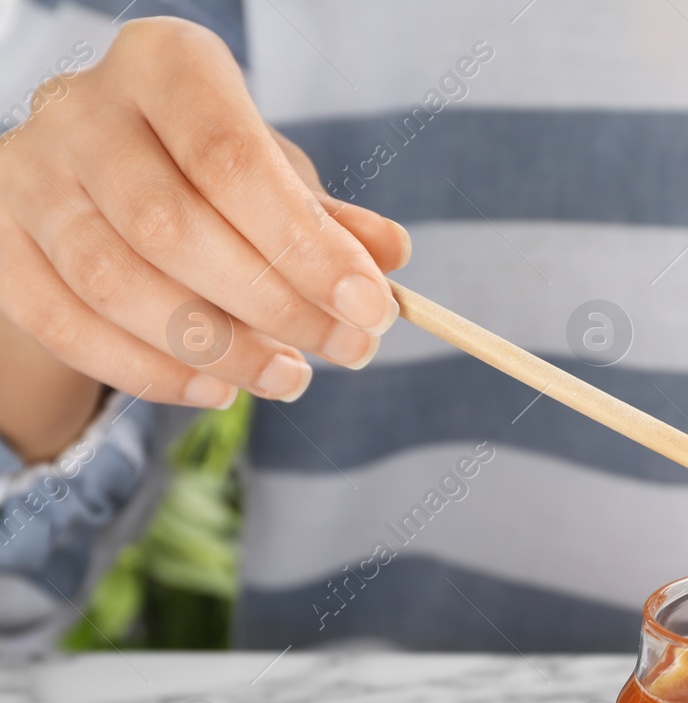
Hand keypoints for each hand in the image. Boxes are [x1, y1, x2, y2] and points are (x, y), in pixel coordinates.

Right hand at [0, 17, 408, 421]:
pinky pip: (66, 323)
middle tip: (347, 353)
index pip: (233, 159)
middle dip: (273, 306)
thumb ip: (331, 219)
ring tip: (289, 379)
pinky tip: (216, 390)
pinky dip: (147, 371)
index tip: (371, 309)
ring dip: (215, 348)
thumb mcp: (278, 179)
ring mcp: (27, 174)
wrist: (103, 182)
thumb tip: (389, 256)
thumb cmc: (210, 175)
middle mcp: (82, 109)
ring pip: (115, 283)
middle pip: (171, 227)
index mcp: (165, 65)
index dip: (306, 245)